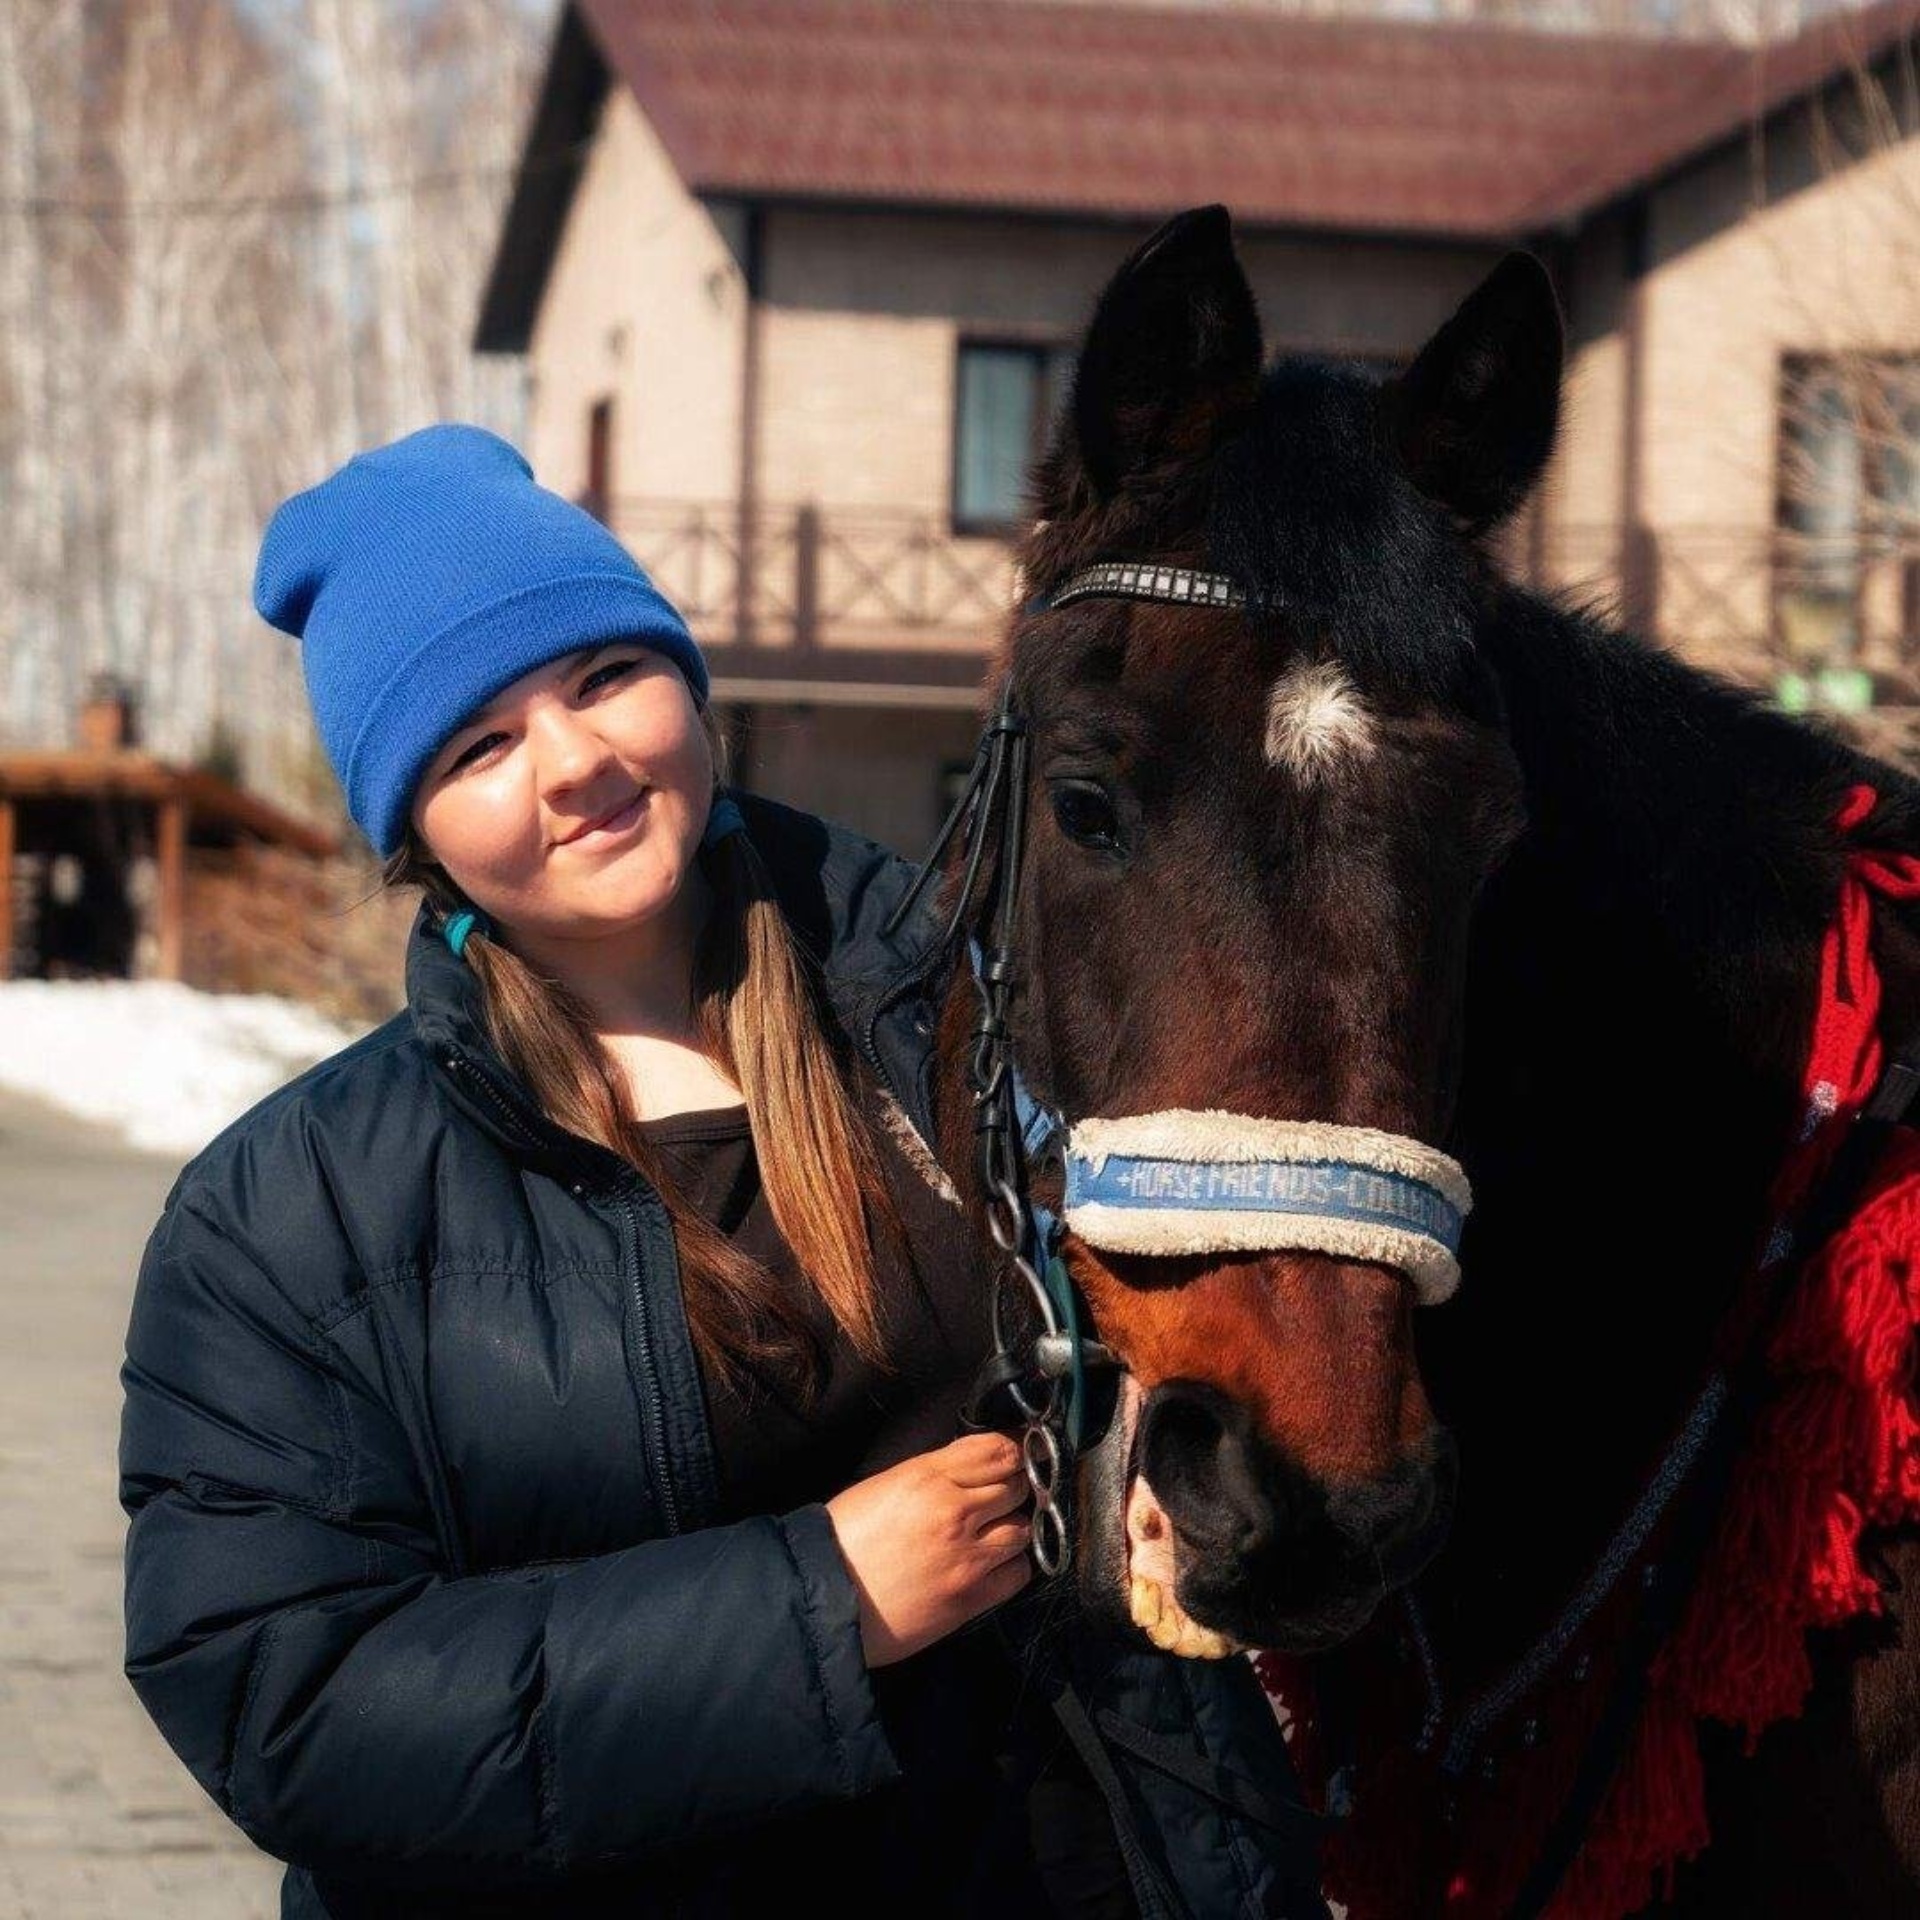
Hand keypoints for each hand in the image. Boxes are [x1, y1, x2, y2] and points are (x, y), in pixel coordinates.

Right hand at [823, 1431, 1033, 1668]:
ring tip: (992, 1531)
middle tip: (998, 1496)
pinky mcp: (972, 1597)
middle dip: (1013, 1487)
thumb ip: (935, 1471)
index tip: (1016, 1454)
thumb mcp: (885, 1484)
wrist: (825, 1600)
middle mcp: (955, 1511)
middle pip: (1018, 1485)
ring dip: (1012, 1525)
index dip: (1014, 1450)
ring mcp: (968, 1557)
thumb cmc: (844, 1541)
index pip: (998, 1450)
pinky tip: (992, 1564)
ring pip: (1024, 1527)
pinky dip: (1011, 1565)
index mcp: (927, 1476)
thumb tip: (971, 1468)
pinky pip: (1018, 1572)